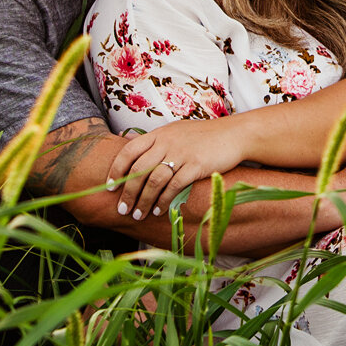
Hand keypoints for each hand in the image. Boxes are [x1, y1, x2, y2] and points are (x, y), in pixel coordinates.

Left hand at [107, 116, 254, 220]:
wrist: (235, 134)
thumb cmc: (204, 135)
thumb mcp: (175, 131)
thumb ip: (154, 139)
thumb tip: (129, 142)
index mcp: (159, 134)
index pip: (128, 151)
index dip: (116, 170)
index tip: (109, 187)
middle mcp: (167, 143)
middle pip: (138, 170)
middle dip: (127, 193)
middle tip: (122, 209)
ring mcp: (181, 154)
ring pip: (153, 180)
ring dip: (143, 201)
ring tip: (139, 215)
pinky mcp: (196, 166)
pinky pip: (174, 186)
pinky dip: (164, 201)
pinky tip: (159, 210)